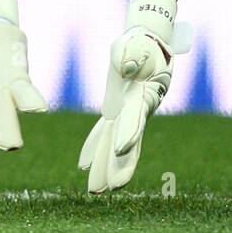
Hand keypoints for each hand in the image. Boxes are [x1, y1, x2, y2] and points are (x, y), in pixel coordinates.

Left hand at [79, 0, 189, 192]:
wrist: (148, 41)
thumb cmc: (142, 41)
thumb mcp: (135, 43)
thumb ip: (130, 55)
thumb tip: (124, 68)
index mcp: (144, 96)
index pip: (135, 119)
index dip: (129, 135)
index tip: (118, 150)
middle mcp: (136, 110)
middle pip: (127, 143)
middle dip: (118, 166)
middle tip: (109, 189)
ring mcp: (126, 112)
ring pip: (115, 145)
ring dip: (105, 166)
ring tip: (95, 191)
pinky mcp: (117, 108)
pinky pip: (105, 132)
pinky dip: (94, 147)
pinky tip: (83, 165)